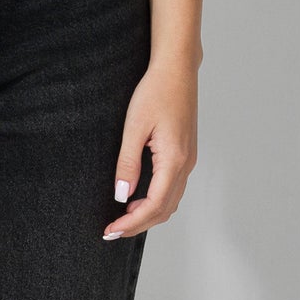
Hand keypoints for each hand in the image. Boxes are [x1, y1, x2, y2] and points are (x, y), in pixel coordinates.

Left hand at [104, 58, 198, 238]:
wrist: (177, 69)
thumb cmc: (155, 91)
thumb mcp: (135, 126)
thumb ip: (128, 162)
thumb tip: (122, 195)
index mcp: (174, 160)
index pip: (154, 206)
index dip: (132, 223)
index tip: (111, 230)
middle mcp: (186, 164)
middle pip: (165, 209)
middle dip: (139, 224)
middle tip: (112, 230)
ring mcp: (189, 160)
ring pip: (171, 201)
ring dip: (148, 214)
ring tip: (123, 216)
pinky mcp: (186, 153)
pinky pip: (173, 187)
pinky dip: (157, 200)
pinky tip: (139, 196)